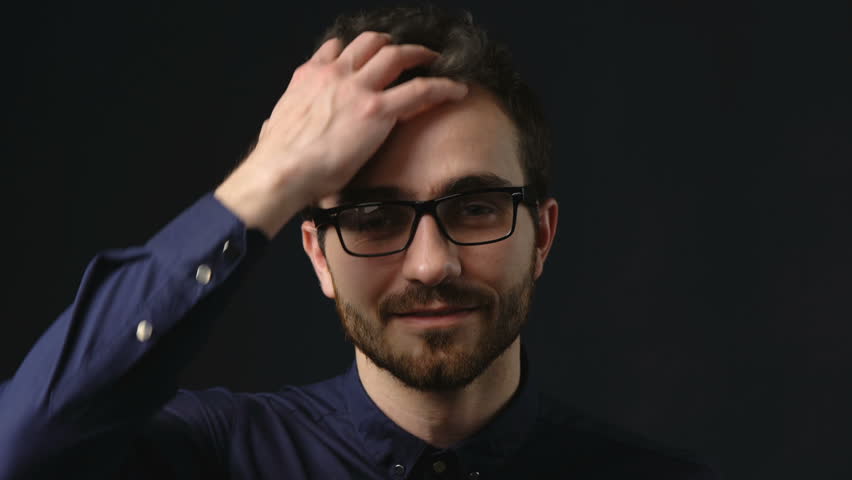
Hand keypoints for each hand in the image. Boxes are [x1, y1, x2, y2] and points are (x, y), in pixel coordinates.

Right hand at [214, 31, 468, 237]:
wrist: (280, 172)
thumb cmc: (276, 159)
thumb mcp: (275, 126)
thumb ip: (284, 119)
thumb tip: (277, 125)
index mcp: (309, 77)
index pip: (336, 49)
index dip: (356, 52)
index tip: (367, 60)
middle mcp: (334, 74)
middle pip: (370, 42)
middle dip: (391, 44)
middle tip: (406, 55)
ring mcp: (358, 89)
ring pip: (396, 55)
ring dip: (418, 54)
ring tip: (434, 61)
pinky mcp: (377, 110)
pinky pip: (421, 89)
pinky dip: (443, 86)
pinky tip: (457, 89)